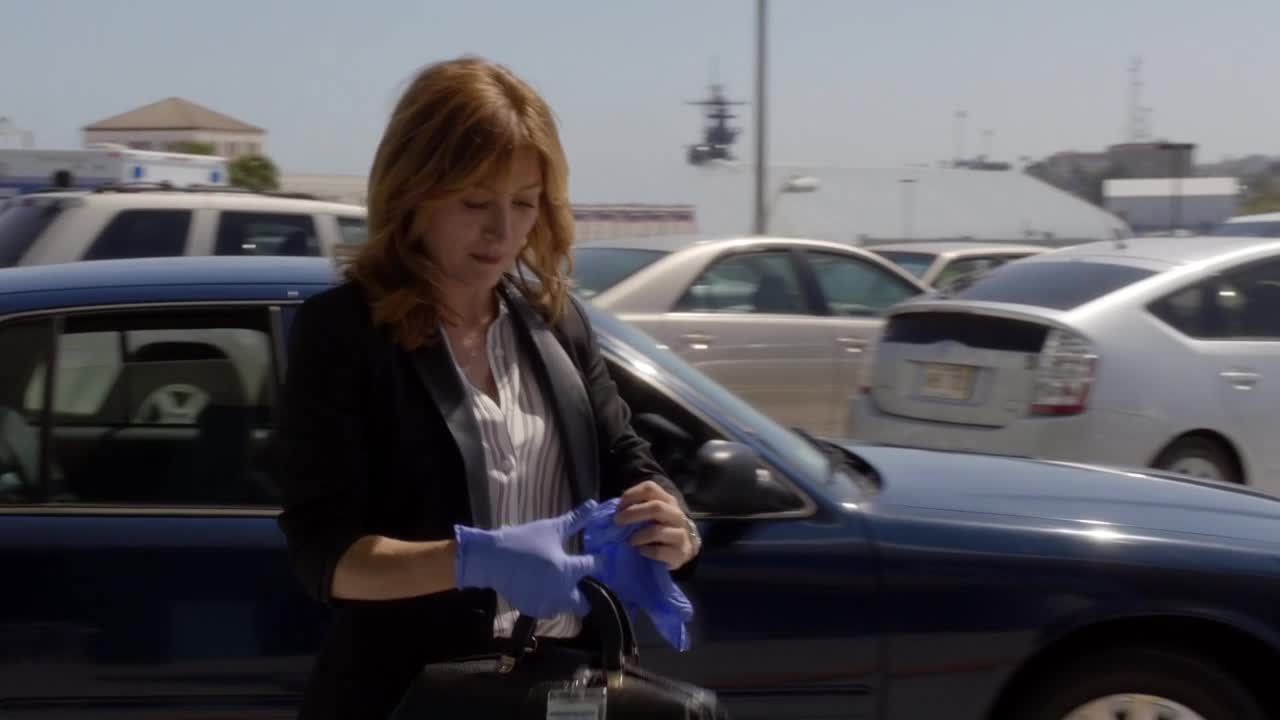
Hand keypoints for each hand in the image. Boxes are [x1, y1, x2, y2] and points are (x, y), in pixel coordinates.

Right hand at [454, 501, 601, 617]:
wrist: (492, 559)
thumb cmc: (523, 541)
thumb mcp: (551, 528)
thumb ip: (575, 519)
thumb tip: (593, 503)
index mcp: (569, 569)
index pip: (594, 567)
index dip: (596, 560)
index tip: (593, 557)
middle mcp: (562, 591)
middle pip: (584, 604)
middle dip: (586, 594)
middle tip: (579, 581)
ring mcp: (546, 603)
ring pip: (566, 609)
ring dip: (566, 599)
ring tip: (559, 584)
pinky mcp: (532, 609)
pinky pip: (547, 611)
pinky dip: (548, 603)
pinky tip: (543, 589)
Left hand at [614, 481, 696, 569]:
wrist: (683, 548)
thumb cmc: (660, 528)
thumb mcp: (652, 514)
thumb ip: (637, 509)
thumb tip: (615, 512)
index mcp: (667, 500)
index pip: (650, 488)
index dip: (631, 495)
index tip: (618, 507)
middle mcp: (676, 514)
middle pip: (656, 507)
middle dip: (632, 514)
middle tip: (617, 522)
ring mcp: (681, 533)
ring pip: (656, 531)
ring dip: (638, 536)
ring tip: (629, 541)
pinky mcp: (680, 552)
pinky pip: (658, 551)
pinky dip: (645, 551)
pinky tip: (640, 550)